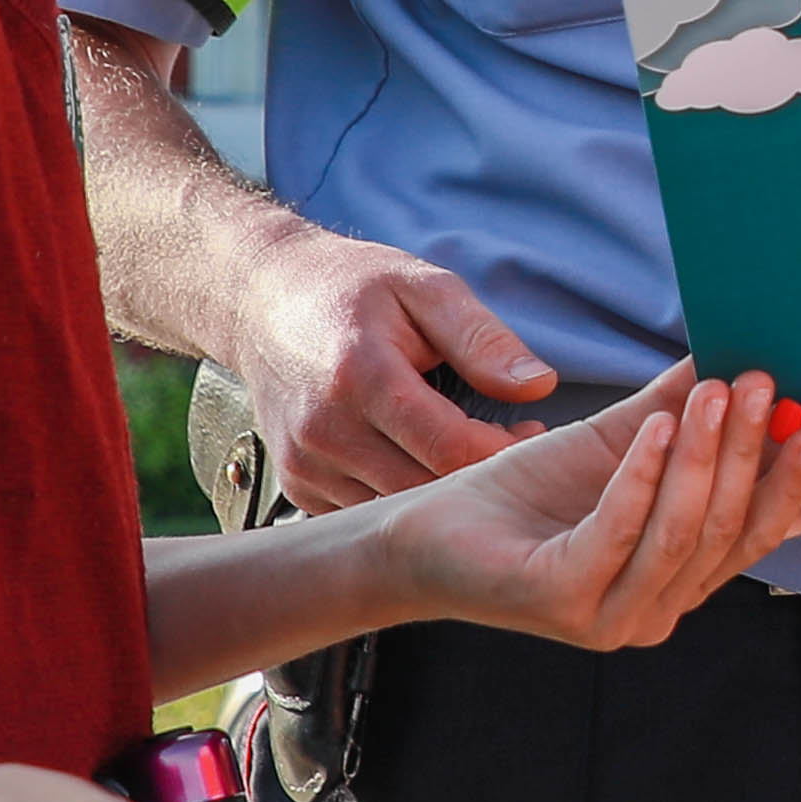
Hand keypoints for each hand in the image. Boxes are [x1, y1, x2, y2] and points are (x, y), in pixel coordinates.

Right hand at [215, 220, 555, 508]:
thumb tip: (539, 385)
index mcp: (361, 376)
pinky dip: (401, 497)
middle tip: (511, 444)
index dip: (505, 450)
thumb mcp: (424, 288)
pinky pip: (365, 513)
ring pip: (397, 510)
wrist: (262, 300)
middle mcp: (325, 429)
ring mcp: (305, 463)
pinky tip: (422, 462)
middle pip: (427, 487)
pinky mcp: (296, 485)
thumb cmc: (351, 288)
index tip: (532, 431)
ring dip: (443, 492)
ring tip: (468, 450)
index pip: (451, 446)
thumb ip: (482, 337)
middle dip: (480, 475)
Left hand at [393, 371, 800, 648]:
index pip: (756, 530)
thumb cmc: (525, 492)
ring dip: (706, 458)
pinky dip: (640, 477)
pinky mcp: (562, 602)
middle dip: (755, 454)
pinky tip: (653, 426)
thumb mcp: (618, 442)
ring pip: (680, 532)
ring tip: (718, 391)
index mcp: (681, 581)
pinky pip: (615, 533)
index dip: (791, 475)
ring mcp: (611, 616)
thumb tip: (742, 352)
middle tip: (769, 386)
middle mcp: (657, 611)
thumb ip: (680, 410)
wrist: (426, 533)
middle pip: (726, 528)